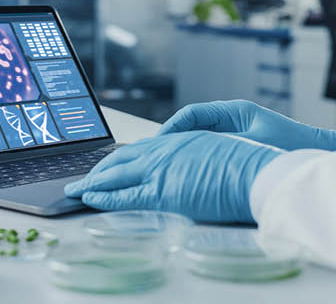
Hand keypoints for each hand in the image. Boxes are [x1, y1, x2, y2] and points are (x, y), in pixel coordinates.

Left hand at [64, 131, 281, 222]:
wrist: (259, 172)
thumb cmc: (252, 167)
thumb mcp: (223, 152)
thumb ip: (204, 159)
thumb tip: (198, 170)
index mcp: (185, 138)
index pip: (146, 146)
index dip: (126, 156)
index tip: (113, 162)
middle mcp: (168, 148)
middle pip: (125, 157)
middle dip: (102, 167)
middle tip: (85, 174)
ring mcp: (162, 168)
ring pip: (117, 174)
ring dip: (94, 181)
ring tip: (76, 188)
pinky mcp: (161, 191)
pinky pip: (123, 195)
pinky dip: (103, 196)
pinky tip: (89, 197)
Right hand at [160, 100, 335, 151]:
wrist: (323, 154)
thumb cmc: (295, 149)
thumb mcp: (257, 147)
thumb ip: (226, 147)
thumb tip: (194, 151)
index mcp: (235, 111)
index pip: (192, 115)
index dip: (171, 129)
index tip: (157, 145)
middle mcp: (233, 117)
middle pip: (190, 124)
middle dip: (169, 139)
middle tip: (150, 156)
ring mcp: (235, 130)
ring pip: (197, 136)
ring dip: (180, 149)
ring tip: (162, 165)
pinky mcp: (239, 144)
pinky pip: (208, 148)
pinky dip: (194, 157)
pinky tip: (185, 172)